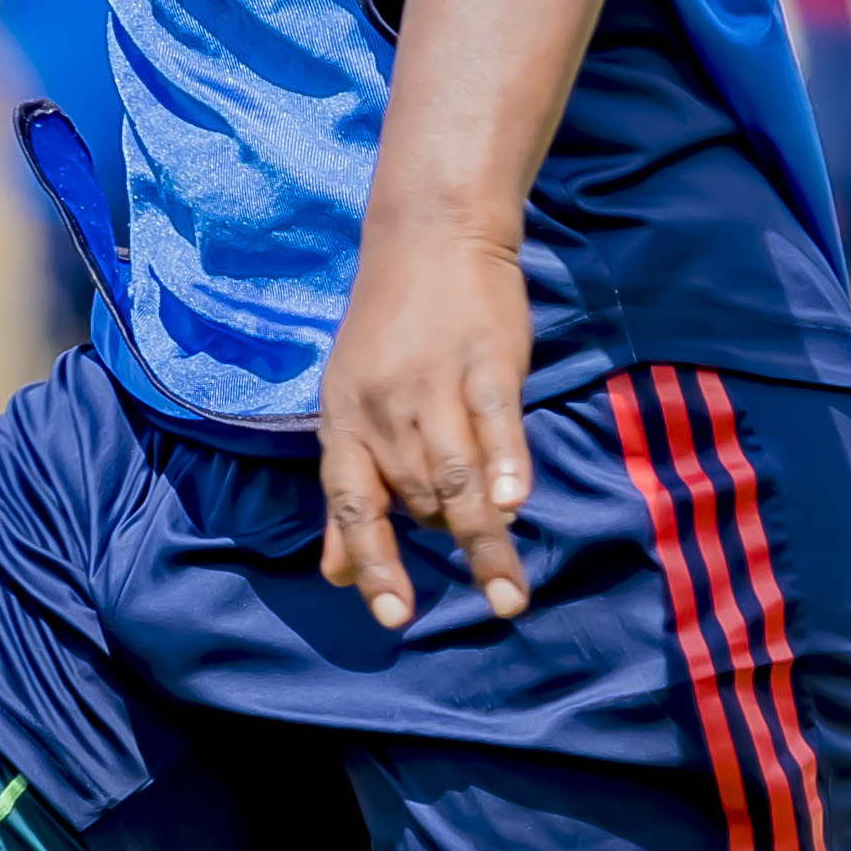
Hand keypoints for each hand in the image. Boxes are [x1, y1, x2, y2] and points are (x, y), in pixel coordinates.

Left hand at [317, 216, 533, 635]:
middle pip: (413, 498)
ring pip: (453, 475)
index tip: (393, 616)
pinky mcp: (485, 362)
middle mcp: (383, 409)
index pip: (351, 504)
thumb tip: (335, 574)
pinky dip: (505, 464)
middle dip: (450, 545)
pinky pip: (493, 423)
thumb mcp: (352, 405)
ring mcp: (434, 384)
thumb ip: (351, 491)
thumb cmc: (391, 330)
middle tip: (494, 592)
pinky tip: (515, 504)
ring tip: (509, 594)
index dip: (371, 561)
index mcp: (345, 422)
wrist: (430, 235)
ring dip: (483, 539)